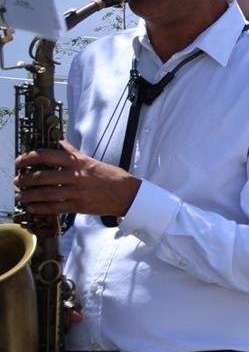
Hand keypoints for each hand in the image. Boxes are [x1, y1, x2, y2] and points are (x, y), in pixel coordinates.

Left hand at [14, 141, 140, 217]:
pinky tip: (33, 208)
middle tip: (17, 181)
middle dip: (25, 179)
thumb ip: (73, 152)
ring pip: (46, 193)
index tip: (19, 161)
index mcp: (77, 162)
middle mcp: (75, 176)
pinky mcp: (79, 206)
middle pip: (41, 176)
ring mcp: (76, 192)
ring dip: (29, 195)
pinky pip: (55, 207)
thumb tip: (60, 142)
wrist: (128, 194)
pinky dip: (42, 208)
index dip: (28, 157)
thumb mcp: (92, 160)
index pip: (46, 156)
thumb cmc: (112, 176)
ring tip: (21, 196)